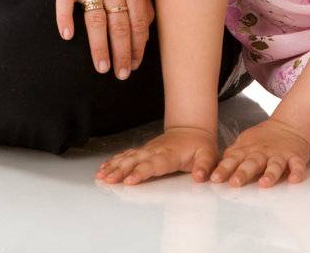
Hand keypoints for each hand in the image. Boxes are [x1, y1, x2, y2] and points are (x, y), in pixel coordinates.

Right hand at [46, 0, 153, 77]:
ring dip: (100, 46)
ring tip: (102, 67)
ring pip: (96, 19)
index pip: (138, 19)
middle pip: (120, 23)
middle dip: (123, 52)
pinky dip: (65, 19)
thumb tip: (148, 24)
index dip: (139, 45)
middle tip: (123, 74)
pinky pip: (64, 2)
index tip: (137, 64)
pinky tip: (67, 36)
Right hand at [96, 126, 217, 184]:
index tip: (129, 180)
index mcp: (170, 154)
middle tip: (108, 180)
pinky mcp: (143, 151)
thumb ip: (204, 166)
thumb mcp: (208, 155)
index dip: (141, 172)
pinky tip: (104, 168)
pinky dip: (114, 161)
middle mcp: (155, 151)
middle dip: (120, 171)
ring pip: (128, 158)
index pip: (153, 164)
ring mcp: (147, 150)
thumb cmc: (199, 145)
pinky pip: (126, 155)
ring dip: (114, 166)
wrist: (192, 129)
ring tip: (101, 176)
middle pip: (135, 161)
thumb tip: (199, 177)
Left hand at [208, 118, 309, 186]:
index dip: (224, 169)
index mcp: (247, 150)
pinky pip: (297, 165)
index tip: (214, 179)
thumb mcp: (243, 144)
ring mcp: (279, 155)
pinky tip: (295, 179)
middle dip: (243, 173)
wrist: (289, 126)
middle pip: (252, 163)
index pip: (233, 160)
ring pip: (274, 164)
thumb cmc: (263, 140)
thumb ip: (230, 156)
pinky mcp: (295, 157)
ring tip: (264, 183)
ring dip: (270, 174)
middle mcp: (262, 153)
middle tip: (235, 182)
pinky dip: (297, 171)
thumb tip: (212, 169)